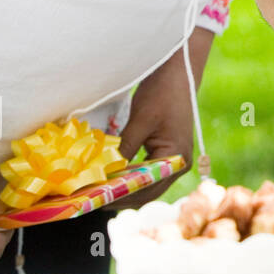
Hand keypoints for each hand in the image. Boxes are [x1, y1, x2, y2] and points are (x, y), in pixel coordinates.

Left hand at [115, 28, 213, 207]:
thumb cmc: (163, 94)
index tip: (98, 199)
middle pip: (149, 191)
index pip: (148, 188)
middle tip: (94, 200)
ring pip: (147, 184)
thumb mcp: (141, 120)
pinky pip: (148, 172)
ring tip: (100, 191)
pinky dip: (131, 176)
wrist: (179, 73)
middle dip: (122, 197)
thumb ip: (125, 148)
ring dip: (125, 188)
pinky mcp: (167, 152)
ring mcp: (174, 159)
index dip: (123, 197)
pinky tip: (113, 177)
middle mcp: (179, 164)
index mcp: (178, 159)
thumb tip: (105, 172)